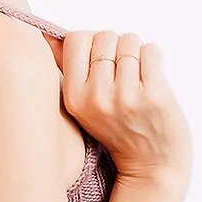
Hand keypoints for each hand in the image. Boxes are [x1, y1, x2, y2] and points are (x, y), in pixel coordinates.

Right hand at [42, 28, 191, 186]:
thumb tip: (47, 34)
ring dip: (137, 53)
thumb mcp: (82, 106)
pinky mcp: (154, 95)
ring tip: (137, 78)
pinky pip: (151, 50)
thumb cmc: (120, 132)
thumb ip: (66, 69)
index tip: (100, 61)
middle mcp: (96, 97)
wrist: (152, 166)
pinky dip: (153, 58)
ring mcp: (125, 96)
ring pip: (130, 40)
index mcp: (73, 98)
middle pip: (104, 37)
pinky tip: (151, 78)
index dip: (91, 43)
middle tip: (122, 73)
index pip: (75, 39)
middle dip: (116, 47)